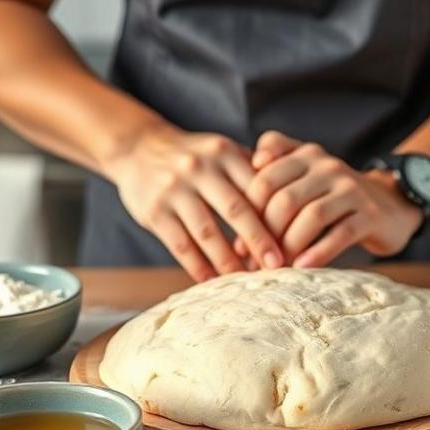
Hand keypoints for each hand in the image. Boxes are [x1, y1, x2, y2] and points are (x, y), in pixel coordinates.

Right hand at [103, 127, 282, 280]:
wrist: (138, 148)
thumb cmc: (194, 157)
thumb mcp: (222, 150)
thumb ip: (254, 171)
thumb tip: (292, 204)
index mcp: (224, 153)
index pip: (256, 187)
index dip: (275, 216)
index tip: (292, 240)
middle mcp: (199, 168)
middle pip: (236, 210)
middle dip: (259, 241)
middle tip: (277, 266)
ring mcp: (174, 190)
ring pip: (207, 232)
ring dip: (228, 260)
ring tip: (244, 280)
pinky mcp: (154, 211)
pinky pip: (180, 245)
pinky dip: (197, 266)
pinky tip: (211, 280)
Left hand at [241, 131, 422, 267]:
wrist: (389, 204)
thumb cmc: (332, 197)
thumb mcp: (302, 178)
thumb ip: (268, 181)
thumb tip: (233, 217)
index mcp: (305, 155)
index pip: (265, 180)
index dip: (249, 214)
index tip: (240, 244)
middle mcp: (328, 166)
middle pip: (285, 200)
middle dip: (267, 234)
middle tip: (257, 261)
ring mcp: (351, 189)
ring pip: (312, 217)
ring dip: (290, 245)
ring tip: (278, 266)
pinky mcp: (370, 214)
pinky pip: (340, 234)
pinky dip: (318, 253)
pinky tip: (303, 267)